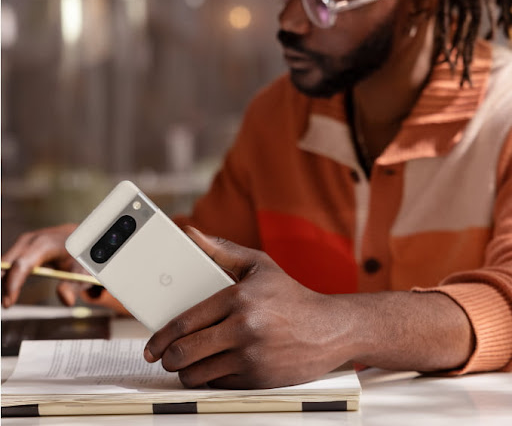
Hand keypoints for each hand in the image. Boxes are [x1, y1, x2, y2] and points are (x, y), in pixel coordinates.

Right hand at [1, 223, 86, 306]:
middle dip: (3, 285)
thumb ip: (74, 285)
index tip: (9, 303)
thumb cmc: (80, 254)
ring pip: (4, 264)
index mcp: (46, 243)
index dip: (13, 284)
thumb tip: (66, 300)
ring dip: (3, 282)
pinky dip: (5, 277)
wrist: (79, 236)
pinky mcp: (21, 247)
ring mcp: (24, 242)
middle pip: (7, 264)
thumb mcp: (82, 269)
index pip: (23, 264)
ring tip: (8, 300)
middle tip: (7, 305)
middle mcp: (31, 240)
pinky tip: (8, 291)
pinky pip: (7, 263)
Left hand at [144, 227, 350, 388]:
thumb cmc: (291, 295)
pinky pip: (219, 385)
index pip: (185, 322)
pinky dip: (210, 379)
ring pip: (198, 373)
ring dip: (186, 372)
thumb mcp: (258, 265)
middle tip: (165, 357)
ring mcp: (251, 355)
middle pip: (185, 352)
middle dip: (168, 358)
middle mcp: (243, 327)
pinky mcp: (259, 378)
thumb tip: (191, 234)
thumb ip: (221, 249)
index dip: (161, 337)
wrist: (329, 328)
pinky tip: (213, 367)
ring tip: (188, 363)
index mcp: (238, 297)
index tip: (153, 345)